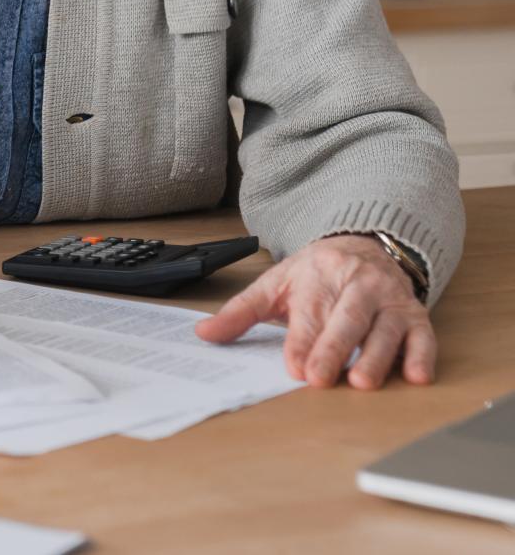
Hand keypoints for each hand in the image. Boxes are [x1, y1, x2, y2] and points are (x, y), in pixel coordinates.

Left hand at [195, 234, 433, 389]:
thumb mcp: (275, 284)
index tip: (295, 366)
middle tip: (321, 379)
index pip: (310, 312)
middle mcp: (358, 285)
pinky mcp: (417, 316)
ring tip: (363, 382)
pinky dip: (422, 356)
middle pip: (347, 319)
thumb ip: (240, 311)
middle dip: (333, 349)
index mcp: (319, 275)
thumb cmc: (317, 273)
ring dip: (376, 357)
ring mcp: (391, 301)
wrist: (366, 246)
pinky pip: (424, 337)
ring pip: (385, 330)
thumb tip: (204, 334)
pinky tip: (417, 377)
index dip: (303, 341)